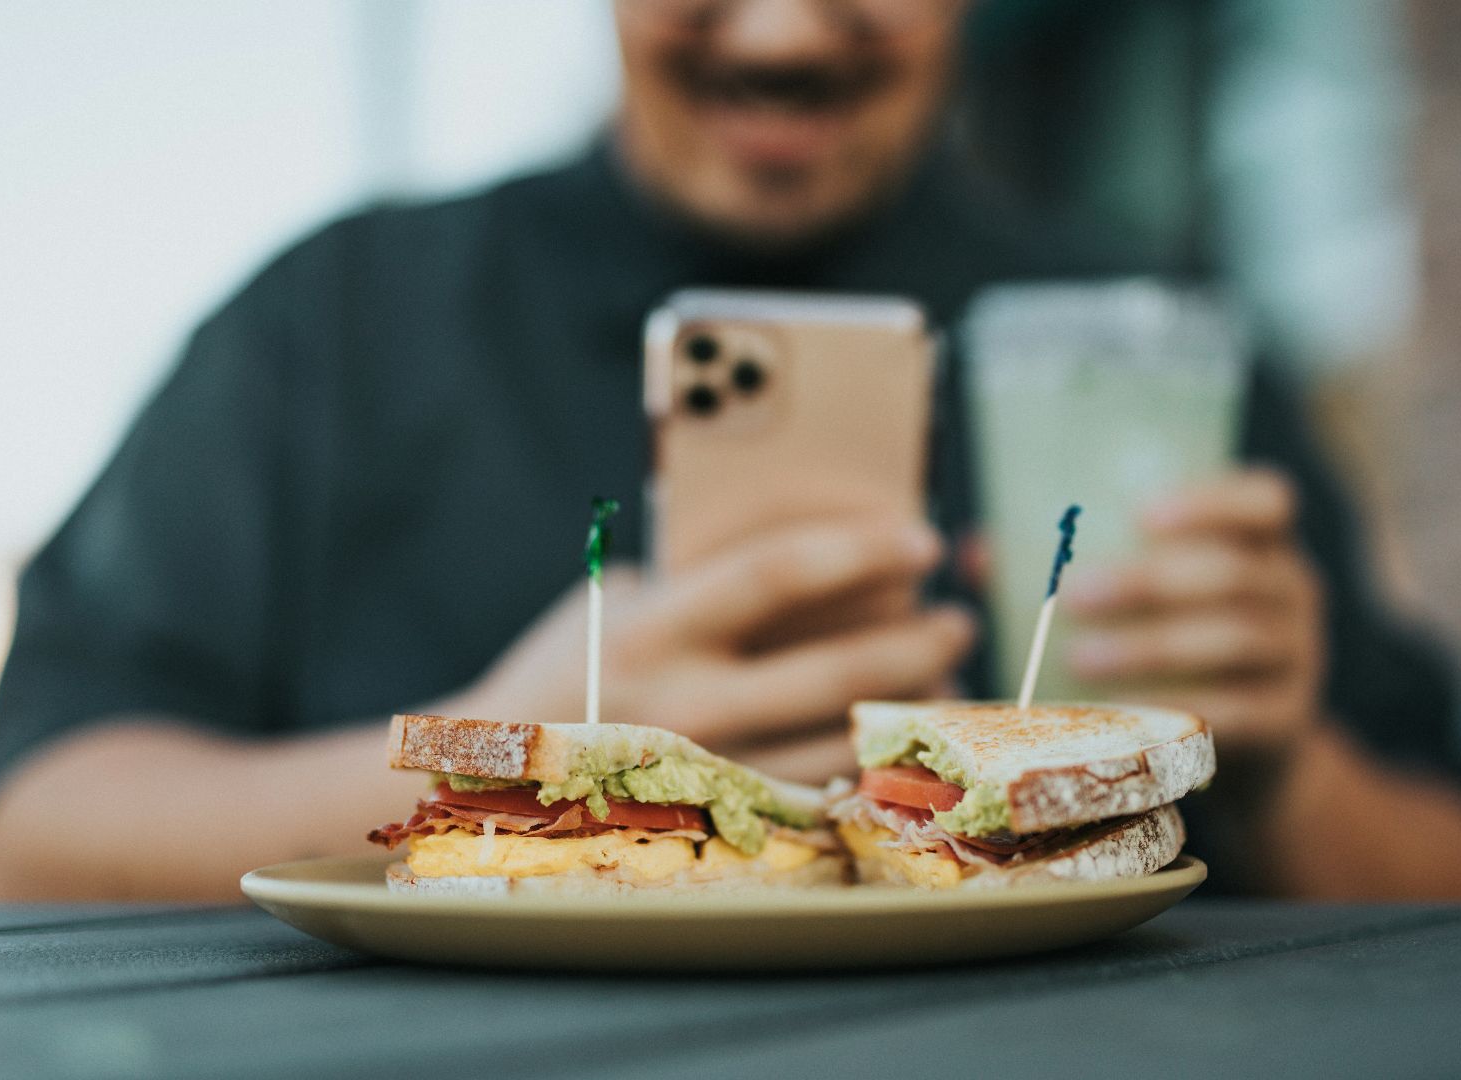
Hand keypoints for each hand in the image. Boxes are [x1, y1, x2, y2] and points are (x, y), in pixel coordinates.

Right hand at [432, 519, 975, 777]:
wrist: (503, 770)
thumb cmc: (574, 662)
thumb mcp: (623, 596)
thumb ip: (704, 573)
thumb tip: (823, 549)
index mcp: (652, 628)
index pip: (776, 574)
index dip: (858, 550)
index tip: (920, 537)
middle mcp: (682, 703)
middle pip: (831, 666)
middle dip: (912, 638)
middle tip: (958, 615)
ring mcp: (706, 770)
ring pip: (839, 737)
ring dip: (909, 703)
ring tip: (949, 671)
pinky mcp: (720, 815)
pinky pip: (820, 787)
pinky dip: (873, 757)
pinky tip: (905, 731)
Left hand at [1059, 469, 1324, 765]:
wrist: (1246, 749)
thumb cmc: (1175, 648)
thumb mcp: (1148, 602)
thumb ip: (1079, 563)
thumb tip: (978, 550)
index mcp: (1263, 544)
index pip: (1268, 500)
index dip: (1212, 500)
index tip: (1141, 513)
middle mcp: (1292, 592)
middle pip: (1234, 573)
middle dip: (1149, 581)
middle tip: (1073, 594)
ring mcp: (1297, 658)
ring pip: (1234, 639)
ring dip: (1150, 647)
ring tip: (1079, 659)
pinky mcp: (1287, 720)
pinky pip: (1238, 709)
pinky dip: (1176, 706)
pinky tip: (1123, 711)